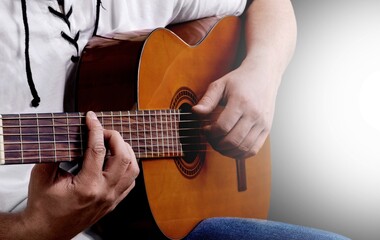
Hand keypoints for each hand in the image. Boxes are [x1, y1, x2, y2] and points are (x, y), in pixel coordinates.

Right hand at [19, 111, 138, 239]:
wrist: (47, 231)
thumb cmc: (44, 206)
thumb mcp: (41, 177)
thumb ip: (53, 154)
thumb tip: (65, 134)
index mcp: (87, 187)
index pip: (97, 150)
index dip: (95, 129)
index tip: (91, 117)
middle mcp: (104, 193)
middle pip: (123, 157)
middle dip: (115, 137)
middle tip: (103, 130)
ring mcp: (112, 199)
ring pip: (132, 169)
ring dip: (126, 151)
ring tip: (113, 143)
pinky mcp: (114, 203)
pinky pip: (131, 182)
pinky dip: (128, 167)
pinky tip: (118, 161)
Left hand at [193, 63, 278, 158]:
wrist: (264, 75)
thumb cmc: (240, 80)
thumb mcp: (220, 84)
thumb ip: (207, 100)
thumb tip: (195, 112)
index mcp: (241, 102)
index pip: (223, 127)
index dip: (210, 133)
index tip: (205, 129)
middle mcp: (254, 114)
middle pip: (232, 140)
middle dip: (216, 144)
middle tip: (210, 138)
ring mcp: (262, 123)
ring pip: (243, 148)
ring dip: (227, 151)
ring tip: (219, 144)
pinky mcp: (266, 129)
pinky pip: (253, 150)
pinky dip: (240, 154)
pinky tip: (231, 148)